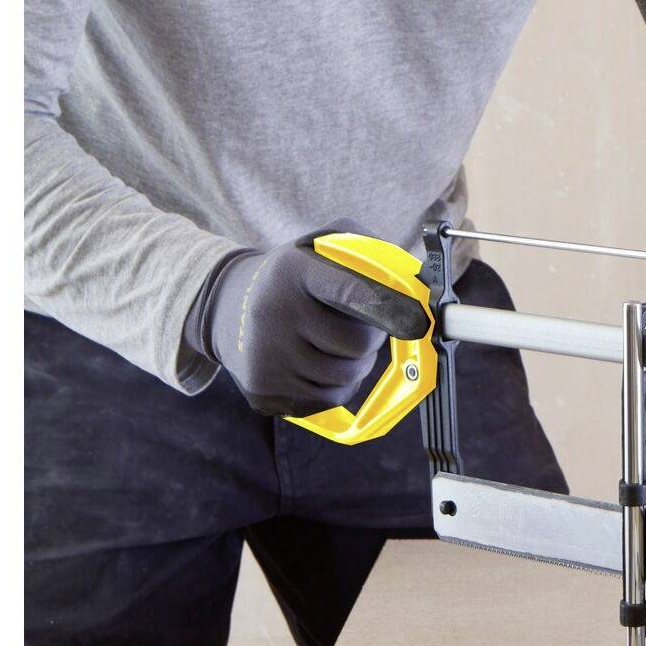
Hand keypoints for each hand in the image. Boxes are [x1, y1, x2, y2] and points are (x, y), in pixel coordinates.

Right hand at [186, 221, 431, 417]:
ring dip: (356, 363)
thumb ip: (370, 254)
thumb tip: (416, 284)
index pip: (349, 289)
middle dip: (371, 338)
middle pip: (357, 344)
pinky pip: (328, 400)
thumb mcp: (323, 246)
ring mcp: (266, 359)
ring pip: (347, 376)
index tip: (417, 320)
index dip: (389, 306)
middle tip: (357, 325)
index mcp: (294, 270)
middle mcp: (273, 314)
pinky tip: (315, 362)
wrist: (228, 307)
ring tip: (332, 342)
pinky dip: (335, 384)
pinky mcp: (264, 392)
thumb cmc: (296, 276)